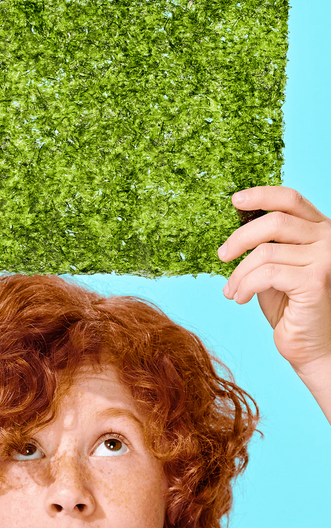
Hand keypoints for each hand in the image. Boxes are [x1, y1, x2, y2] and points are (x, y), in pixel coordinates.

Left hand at [217, 186, 330, 372]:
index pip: (291, 199)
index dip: (262, 195)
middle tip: (222, 256)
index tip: (235, 200)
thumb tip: (236, 224)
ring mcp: (326, 259)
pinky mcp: (316, 281)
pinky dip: (246, 284)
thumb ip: (266, 243)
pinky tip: (240, 298)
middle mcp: (329, 239)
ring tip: (232, 290)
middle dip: (240, 238)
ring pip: (265, 252)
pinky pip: (267, 273)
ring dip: (239, 272)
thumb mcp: (276, 266)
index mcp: (320, 230)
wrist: (312, 348)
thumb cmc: (291, 307)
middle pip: (275, 222)